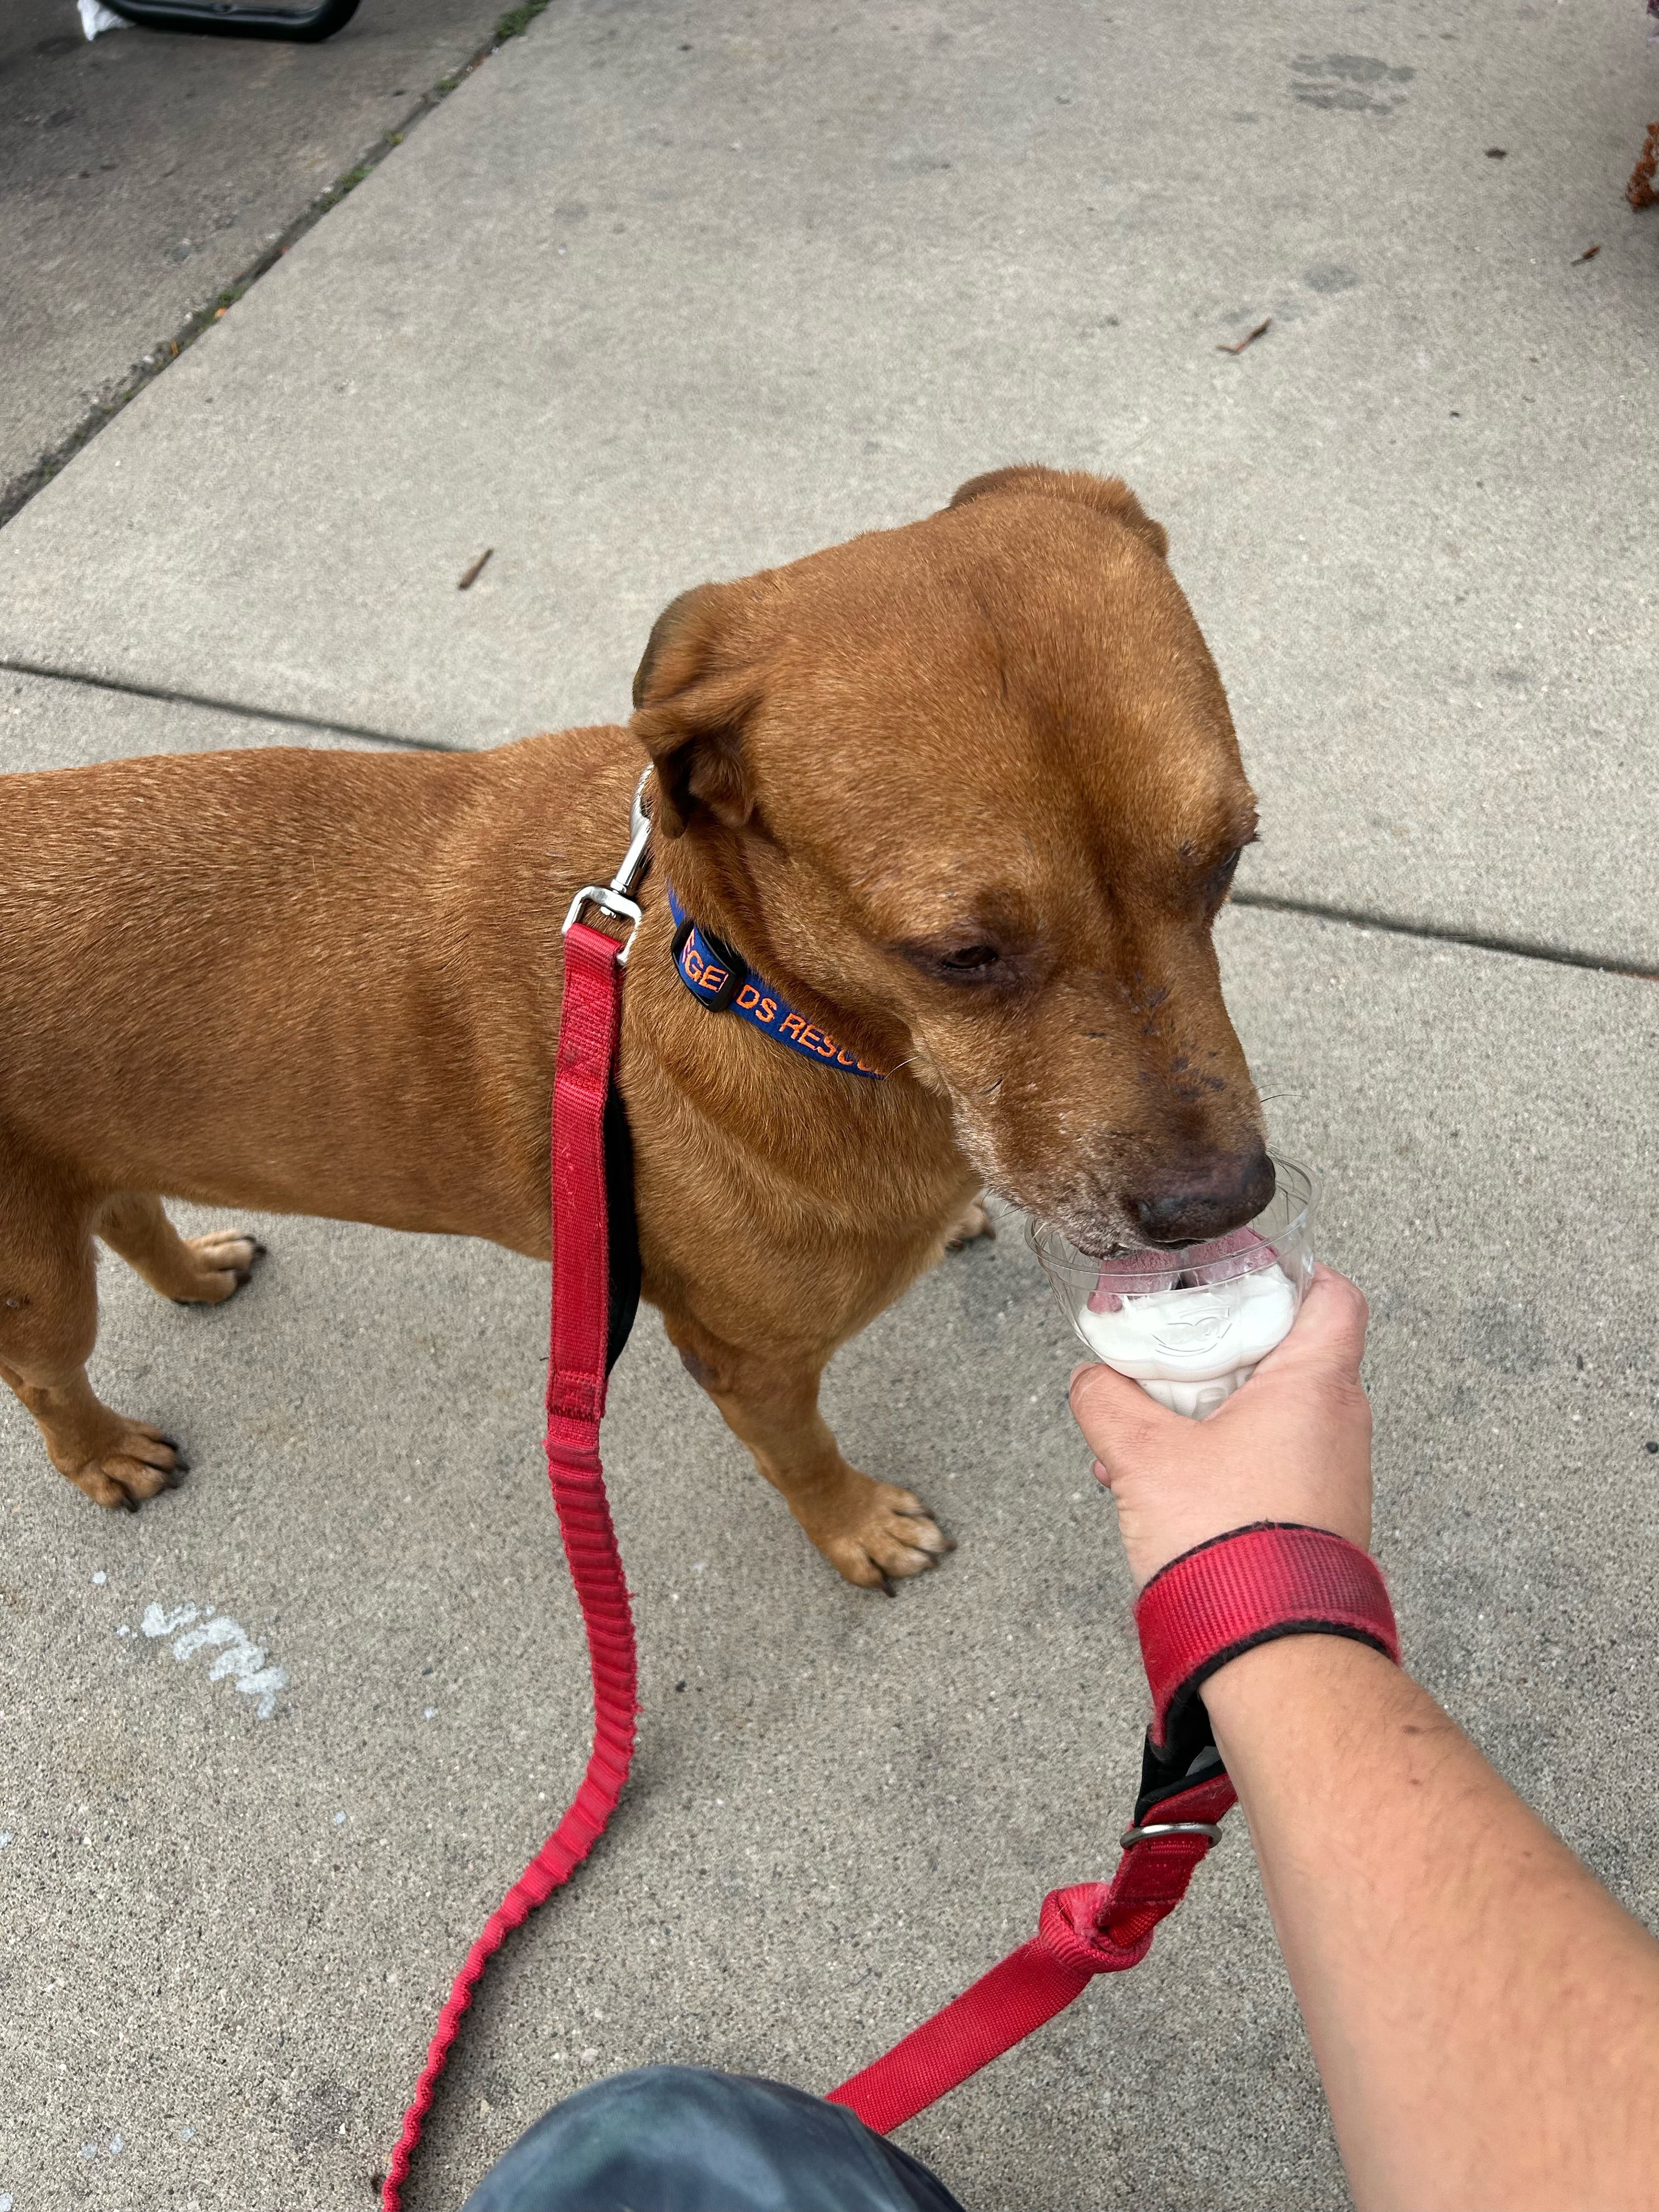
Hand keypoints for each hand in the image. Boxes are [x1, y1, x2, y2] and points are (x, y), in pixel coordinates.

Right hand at [1068, 1264, 1373, 1588]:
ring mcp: (1335, 1475)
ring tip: (1148, 1431)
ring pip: (1272, 1412)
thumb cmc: (1230, 1546)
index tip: (1242, 1271)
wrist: (1272, 1651)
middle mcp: (1339, 1424)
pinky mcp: (1317, 1518)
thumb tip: (1091, 1382)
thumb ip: (1108, 1403)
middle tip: (1170, 1351)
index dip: (1291, 1272)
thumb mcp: (1142, 1456)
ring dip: (1211, 1411)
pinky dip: (1222, 1457)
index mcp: (1315, 1385)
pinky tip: (1163, 1483)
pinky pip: (1271, 1463)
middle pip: (1288, 1351)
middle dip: (1220, 1349)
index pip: (1334, 1295)